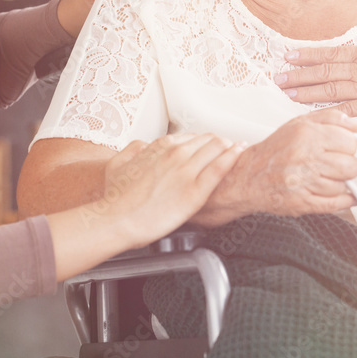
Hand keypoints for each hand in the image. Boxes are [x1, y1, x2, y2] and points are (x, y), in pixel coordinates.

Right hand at [100, 133, 241, 246]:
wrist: (116, 221)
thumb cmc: (116, 199)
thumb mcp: (117, 164)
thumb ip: (133, 150)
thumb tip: (143, 146)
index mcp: (159, 147)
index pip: (189, 137)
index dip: (201, 141)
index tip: (207, 145)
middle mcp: (174, 154)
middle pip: (207, 139)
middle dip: (219, 141)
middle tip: (227, 146)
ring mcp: (186, 171)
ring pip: (216, 148)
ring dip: (229, 145)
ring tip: (238, 147)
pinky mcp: (195, 192)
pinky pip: (219, 168)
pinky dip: (232, 157)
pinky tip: (240, 153)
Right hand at [212, 109, 356, 219]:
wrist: (250, 175)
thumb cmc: (277, 148)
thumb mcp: (300, 123)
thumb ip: (331, 118)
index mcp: (307, 135)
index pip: (349, 142)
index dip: (349, 145)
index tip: (343, 148)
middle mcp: (305, 158)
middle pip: (351, 166)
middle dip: (350, 165)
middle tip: (339, 163)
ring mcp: (304, 183)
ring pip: (343, 186)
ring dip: (341, 182)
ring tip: (329, 176)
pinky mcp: (302, 203)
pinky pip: (335, 204)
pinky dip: (344, 200)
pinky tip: (343, 195)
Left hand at [276, 16, 356, 117]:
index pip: (329, 53)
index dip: (307, 55)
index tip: (289, 55)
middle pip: (323, 72)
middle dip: (298, 74)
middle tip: (277, 77)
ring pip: (329, 90)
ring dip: (306, 92)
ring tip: (286, 93)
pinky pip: (346, 110)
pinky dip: (328, 113)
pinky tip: (312, 117)